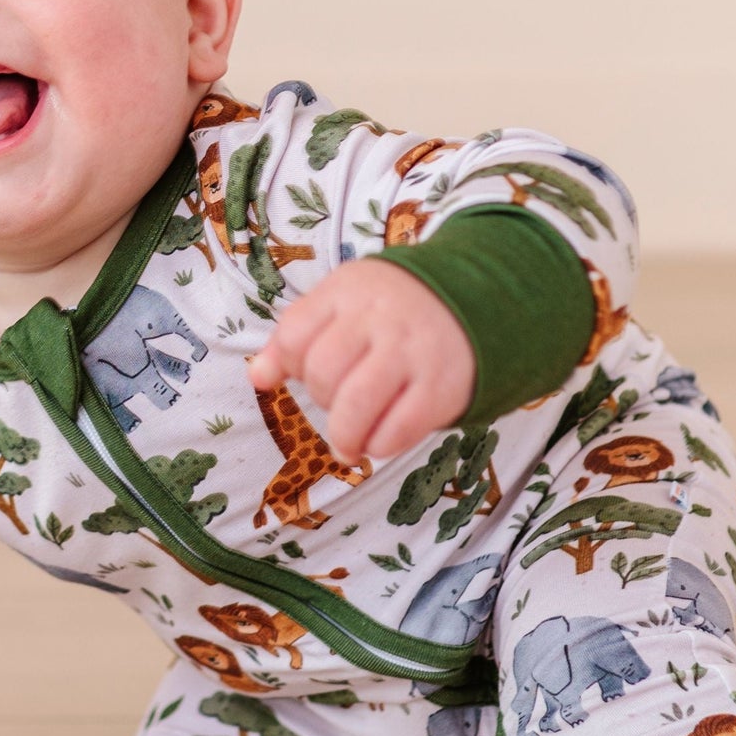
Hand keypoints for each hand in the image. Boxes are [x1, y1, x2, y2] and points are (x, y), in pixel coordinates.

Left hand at [249, 260, 474, 462]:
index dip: (289, 365)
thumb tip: (259, 377)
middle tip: (337, 402)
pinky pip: (395, 431)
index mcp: (348, 291)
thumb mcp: (343, 303)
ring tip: (347, 444)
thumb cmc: (394, 310)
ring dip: (343, 436)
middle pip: (321, 372)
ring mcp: (412, 353)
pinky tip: (379, 439)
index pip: (294, 334)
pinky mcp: (440, 388)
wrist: (477, 299)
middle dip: (320, 398)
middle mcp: (379, 318)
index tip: (306, 372)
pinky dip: (378, 445)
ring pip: (354, 406)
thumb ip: (296, 336)